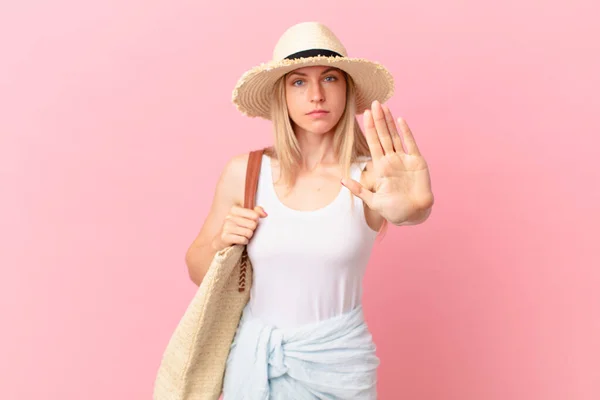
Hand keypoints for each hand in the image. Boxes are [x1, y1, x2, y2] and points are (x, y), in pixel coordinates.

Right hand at [212, 206, 266, 250]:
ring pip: (249, 233)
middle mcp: (229, 216)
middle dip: (252, 230)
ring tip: (242, 235)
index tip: (250, 222)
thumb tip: (265, 214)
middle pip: (253, 225)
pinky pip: (243, 240)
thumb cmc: (238, 227)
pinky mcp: (225, 237)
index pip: (255, 215)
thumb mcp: (246, 217)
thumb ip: (256, 212)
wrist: (223, 240)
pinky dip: (244, 241)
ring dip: (248, 236)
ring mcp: (226, 227)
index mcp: (234, 209)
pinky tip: (240, 240)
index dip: (256, 221)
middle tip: (246, 230)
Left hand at [342, 100, 433, 224]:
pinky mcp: (417, 162)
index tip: (364, 114)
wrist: (414, 215)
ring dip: (390, 122)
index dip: (369, 129)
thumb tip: (341, 180)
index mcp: (381, 167)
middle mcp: (392, 160)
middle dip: (378, 120)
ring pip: (395, 136)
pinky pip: (411, 144)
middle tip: (374, 103)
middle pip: (383, 135)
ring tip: (385, 107)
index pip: (373, 143)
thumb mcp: (372, 201)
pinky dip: (406, 132)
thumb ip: (358, 189)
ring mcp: (404, 159)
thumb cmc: (394, 210)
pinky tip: (401, 120)